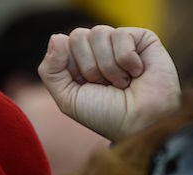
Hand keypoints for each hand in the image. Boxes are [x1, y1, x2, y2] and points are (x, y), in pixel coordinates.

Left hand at [38, 26, 180, 141]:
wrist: (140, 123)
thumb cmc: (105, 115)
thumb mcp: (68, 99)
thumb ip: (51, 70)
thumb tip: (56, 37)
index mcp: (78, 62)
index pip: (62, 43)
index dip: (71, 67)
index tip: (86, 87)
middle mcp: (97, 50)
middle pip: (78, 36)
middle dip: (89, 68)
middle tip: (105, 86)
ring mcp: (119, 43)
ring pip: (99, 33)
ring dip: (108, 67)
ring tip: (122, 83)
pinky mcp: (141, 38)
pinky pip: (121, 35)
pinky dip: (127, 60)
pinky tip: (136, 73)